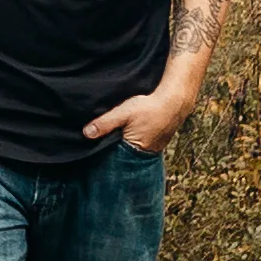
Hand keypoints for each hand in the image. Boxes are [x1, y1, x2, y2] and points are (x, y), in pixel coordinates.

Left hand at [85, 79, 200, 158]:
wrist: (175, 101)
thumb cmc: (149, 107)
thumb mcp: (123, 113)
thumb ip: (105, 123)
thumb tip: (86, 133)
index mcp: (134, 150)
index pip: (114, 160)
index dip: (105, 156)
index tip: (94, 154)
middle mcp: (145, 154)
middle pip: (124, 157)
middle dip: (114, 153)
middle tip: (102, 148)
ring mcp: (154, 149)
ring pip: (134, 151)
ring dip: (126, 147)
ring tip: (116, 141)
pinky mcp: (159, 142)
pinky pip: (143, 146)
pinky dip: (136, 143)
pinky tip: (131, 135)